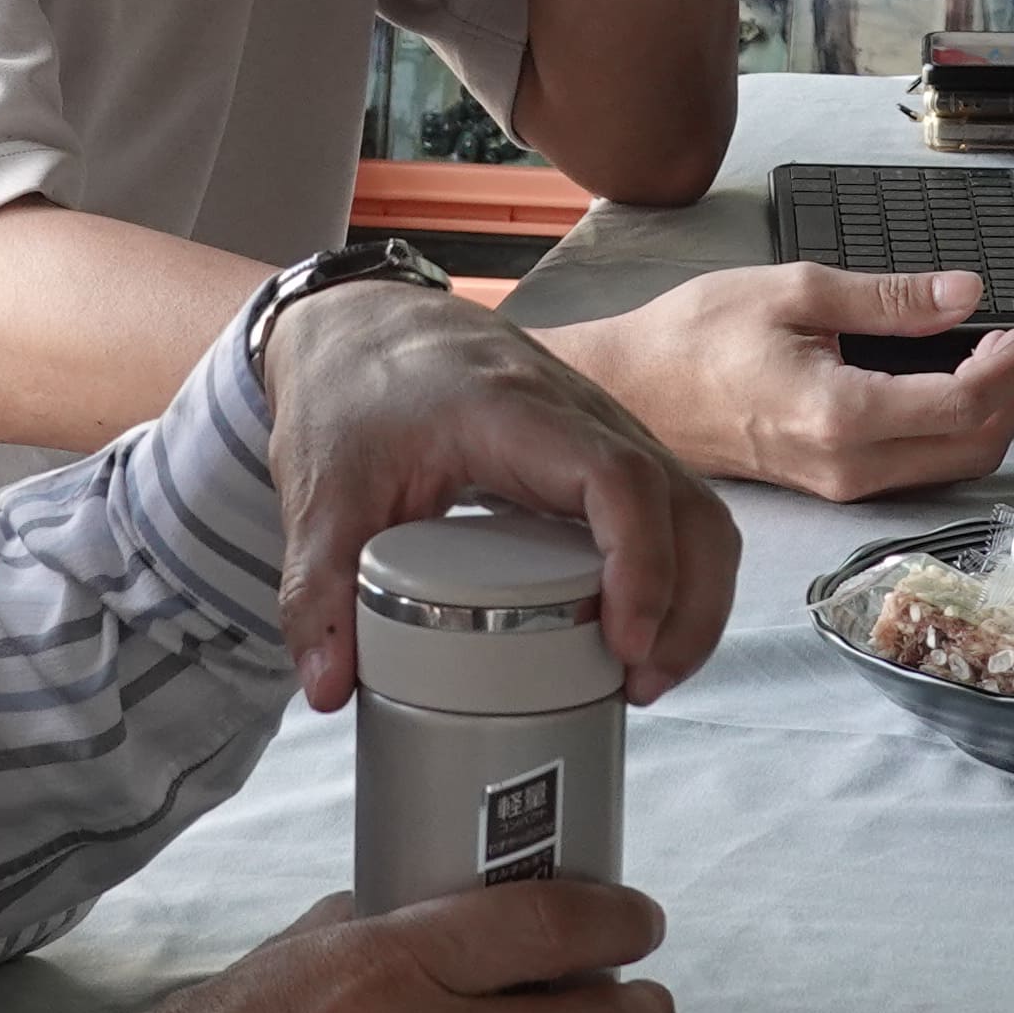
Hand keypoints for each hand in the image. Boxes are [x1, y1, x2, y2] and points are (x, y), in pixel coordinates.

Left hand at [263, 274, 740, 714]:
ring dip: (694, 596)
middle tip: (638, 682)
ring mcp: (604, 431)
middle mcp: (582, 415)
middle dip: (688, 604)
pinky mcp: (604, 453)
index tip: (624, 641)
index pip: (619, 479)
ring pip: (697, 509)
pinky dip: (679, 575)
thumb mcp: (320, 492)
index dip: (642, 564)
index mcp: (516, 413)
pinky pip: (674, 510)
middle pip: (686, 504)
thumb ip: (316, 591)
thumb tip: (329, 689)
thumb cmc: (352, 390)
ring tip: (644, 672)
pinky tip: (637, 631)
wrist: (364, 323)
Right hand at [560, 267, 1013, 500]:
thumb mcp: (795, 290)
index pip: (964, 403)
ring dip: (987, 414)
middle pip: (973, 447)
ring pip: (950, 465)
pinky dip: (951, 430)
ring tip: (991, 357)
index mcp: (839, 413)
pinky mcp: (830, 485)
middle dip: (1013, 395)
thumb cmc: (694, 337)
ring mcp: (839, 485)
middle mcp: (846, 465)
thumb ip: (889, 298)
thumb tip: (964, 294)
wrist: (631, 391)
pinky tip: (946, 384)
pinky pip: (916, 469)